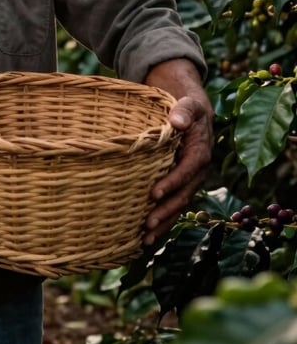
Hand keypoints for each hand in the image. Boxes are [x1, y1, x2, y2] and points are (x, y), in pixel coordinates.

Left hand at [142, 60, 213, 244]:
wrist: (189, 111)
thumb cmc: (186, 106)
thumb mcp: (188, 103)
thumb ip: (184, 110)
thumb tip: (176, 122)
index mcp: (200, 151)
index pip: (187, 170)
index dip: (172, 183)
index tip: (154, 193)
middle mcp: (197, 171)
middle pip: (183, 195)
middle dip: (166, 211)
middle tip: (147, 225)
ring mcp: (188, 180)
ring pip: (178, 206)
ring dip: (163, 223)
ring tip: (144, 240)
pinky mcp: (179, 184)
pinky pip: (172, 204)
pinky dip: (162, 220)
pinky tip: (145, 236)